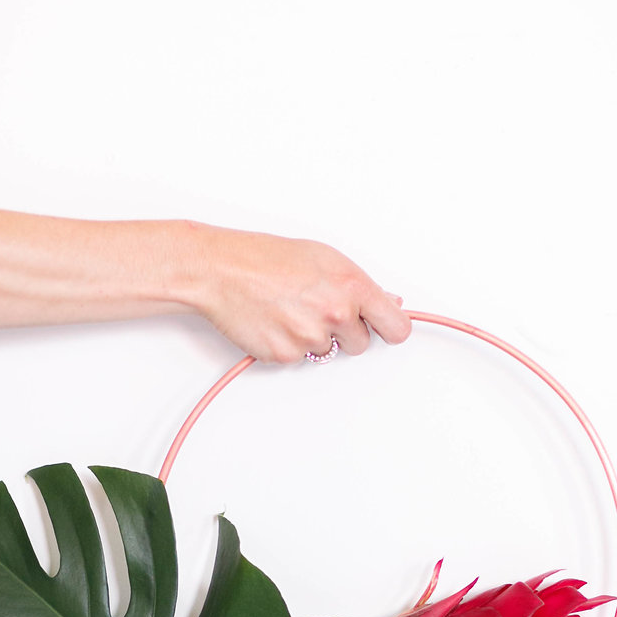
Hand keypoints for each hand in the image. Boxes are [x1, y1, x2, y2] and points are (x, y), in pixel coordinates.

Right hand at [188, 226, 410, 363]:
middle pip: (361, 344)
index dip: (390, 329)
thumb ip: (359, 285)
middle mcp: (336, 314)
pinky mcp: (286, 355)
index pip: (395, 327)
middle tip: (317, 309)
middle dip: (345, 332)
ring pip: (327, 352)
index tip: (385, 329)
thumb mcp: (323, 258)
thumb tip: (388, 301)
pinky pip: (299, 358)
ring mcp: (311, 338)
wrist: (221, 270)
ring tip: (289, 310)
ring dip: (313, 338)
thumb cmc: (266, 258)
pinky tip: (274, 321)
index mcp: (352, 287)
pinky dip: (288, 345)